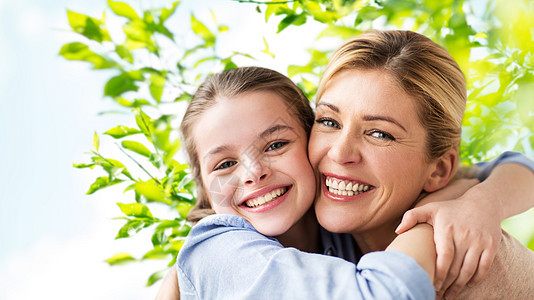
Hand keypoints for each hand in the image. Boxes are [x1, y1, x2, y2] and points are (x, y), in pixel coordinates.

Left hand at [396, 179, 501, 298]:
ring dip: (459, 285)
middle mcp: (464, 235)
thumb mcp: (431, 208)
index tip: (432, 284)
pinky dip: (476, 278)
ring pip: (469, 269)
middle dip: (446, 284)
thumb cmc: (452, 209)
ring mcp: (479, 241)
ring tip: (450, 294)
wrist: (483, 203)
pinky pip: (484, 267)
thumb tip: (398, 231)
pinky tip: (467, 284)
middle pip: (456, 267)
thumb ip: (411, 216)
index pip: (444, 256)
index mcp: (447, 228)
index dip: (438, 273)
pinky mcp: (491, 245)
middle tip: (438, 294)